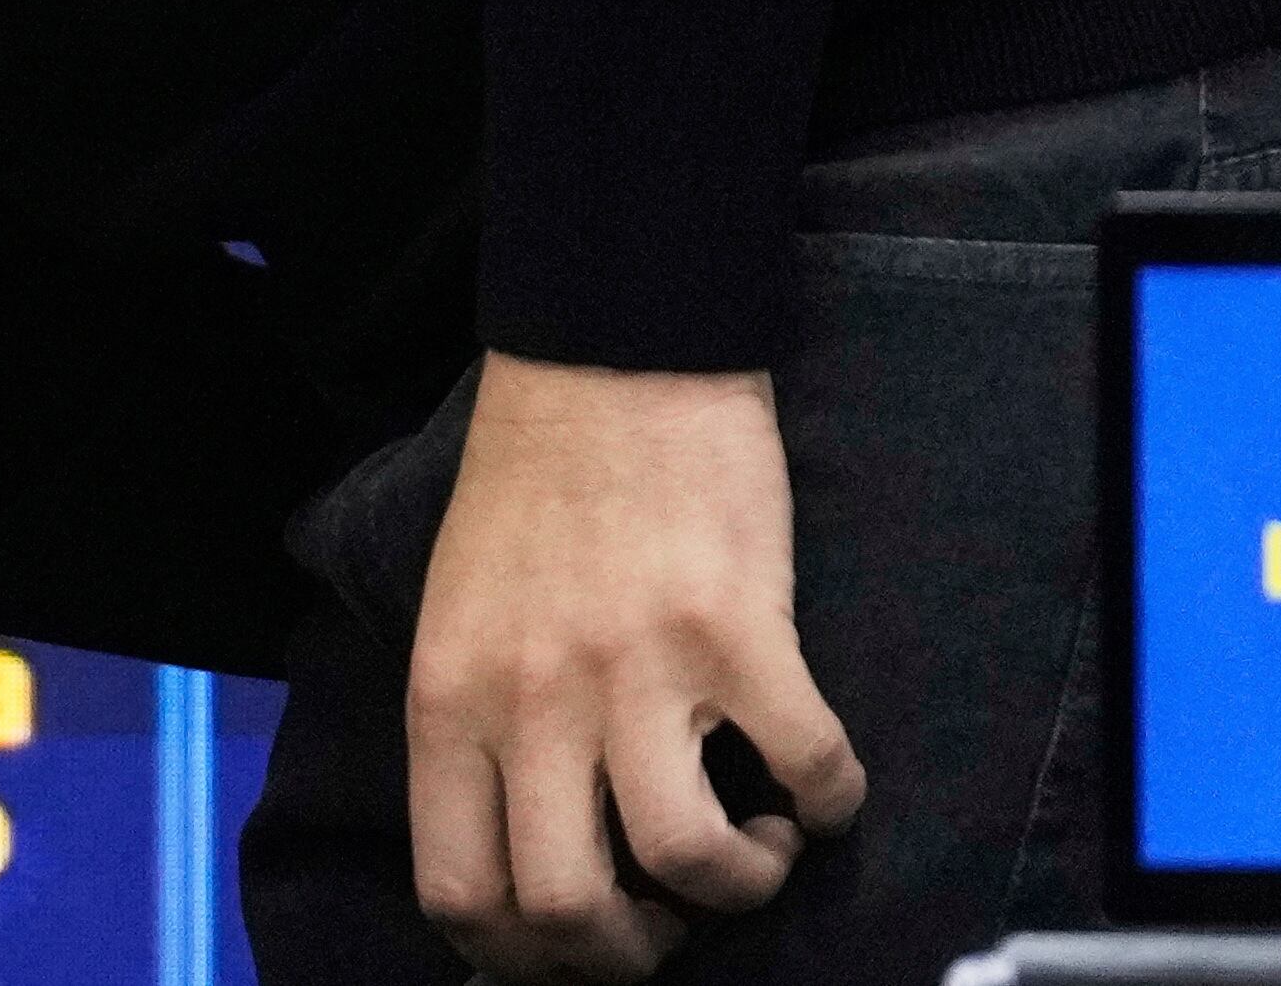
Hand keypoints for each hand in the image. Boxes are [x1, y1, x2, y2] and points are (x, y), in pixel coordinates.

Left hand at [404, 354, 864, 980]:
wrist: (608, 355)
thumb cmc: (531, 490)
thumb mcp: (455, 617)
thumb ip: (479, 731)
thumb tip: (516, 857)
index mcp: (451, 700)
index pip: (461, 892)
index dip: (525, 960)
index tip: (578, 946)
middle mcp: (533, 698)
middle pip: (569, 909)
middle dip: (632, 950)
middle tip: (669, 915)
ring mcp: (637, 667)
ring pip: (690, 862)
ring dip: (737, 885)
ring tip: (753, 839)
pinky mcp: (740, 631)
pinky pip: (811, 774)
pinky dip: (830, 805)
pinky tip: (814, 781)